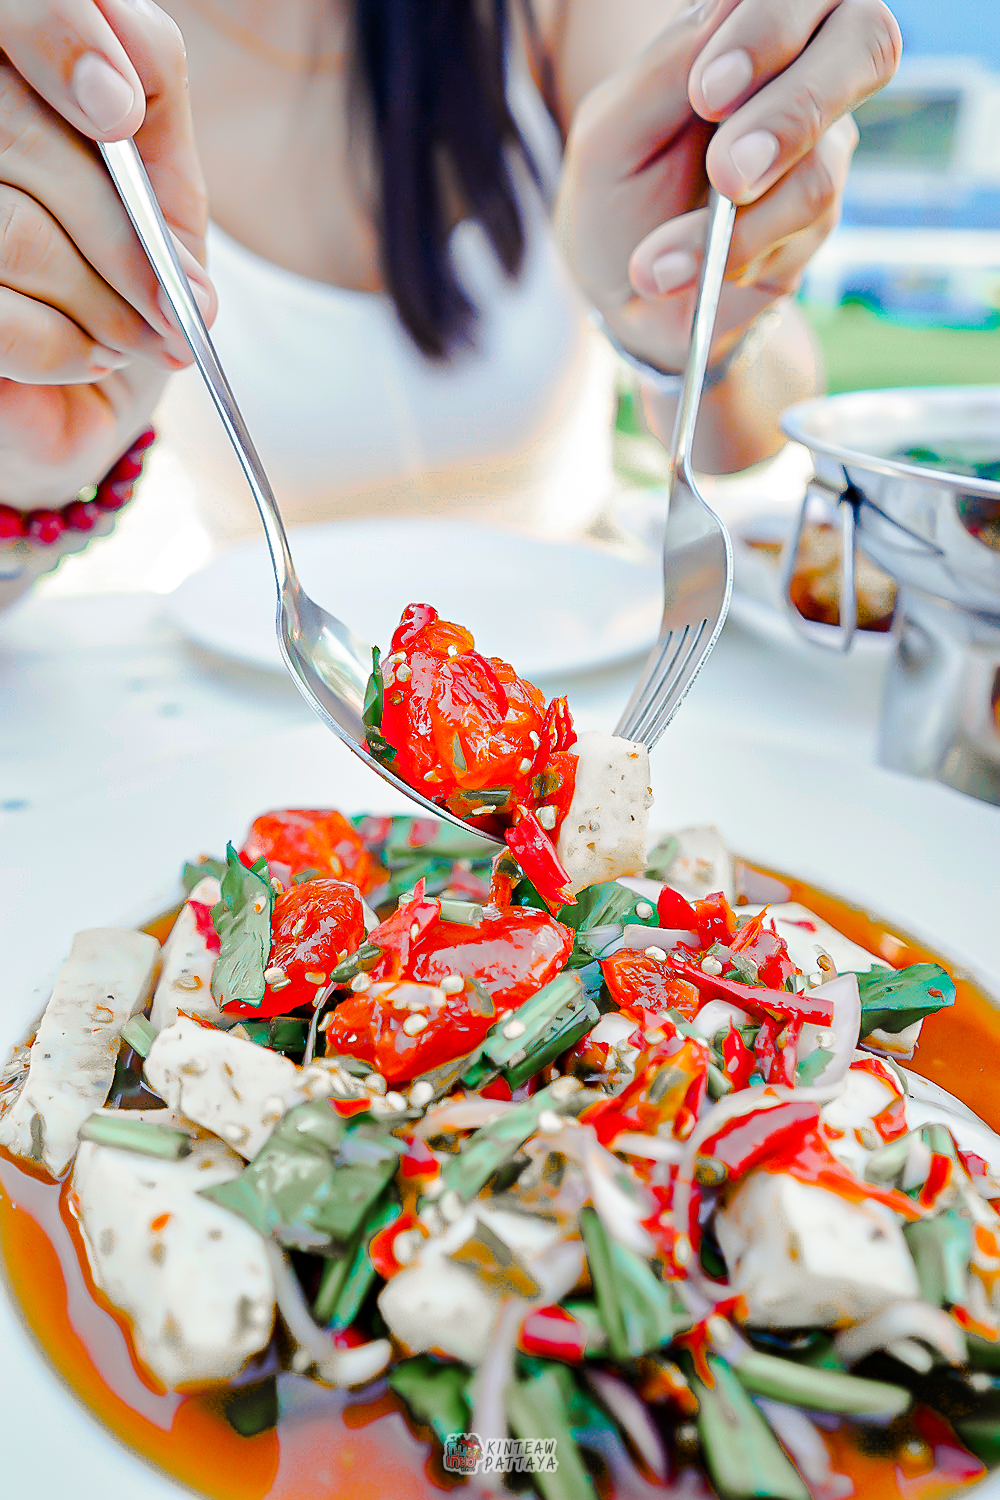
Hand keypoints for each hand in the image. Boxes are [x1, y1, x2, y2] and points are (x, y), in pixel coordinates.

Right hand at [0, 0, 215, 507]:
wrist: (75, 412)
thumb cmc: (119, 298)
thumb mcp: (164, 217)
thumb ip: (158, 138)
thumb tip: (125, 90)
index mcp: (15, 80)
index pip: (27, 5)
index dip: (60, 35)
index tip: (118, 114)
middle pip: (32, 141)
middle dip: (129, 244)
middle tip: (181, 308)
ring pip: (19, 235)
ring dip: (109, 310)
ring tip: (142, 343)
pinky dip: (65, 351)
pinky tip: (88, 359)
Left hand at [557, 0, 900, 371]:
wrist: (623, 297)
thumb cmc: (615, 198)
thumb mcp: (611, 133)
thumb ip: (665, 68)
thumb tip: (727, 6)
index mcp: (743, 28)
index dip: (772, 26)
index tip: (707, 93)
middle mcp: (799, 72)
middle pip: (866, 38)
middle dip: (795, 107)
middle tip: (726, 171)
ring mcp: (819, 147)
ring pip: (823, 164)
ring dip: (738, 220)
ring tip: (656, 262)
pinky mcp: (819, 220)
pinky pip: (803, 230)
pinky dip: (731, 255)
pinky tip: (675, 275)